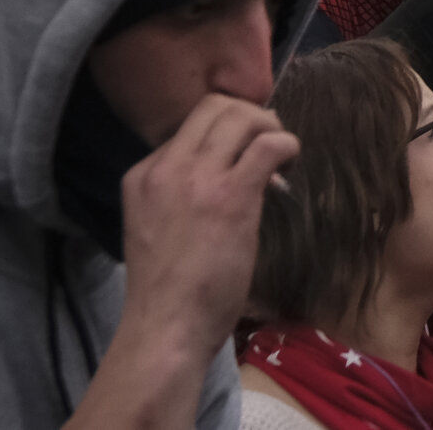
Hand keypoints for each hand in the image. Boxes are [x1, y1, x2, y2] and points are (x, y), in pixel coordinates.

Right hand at [116, 94, 298, 348]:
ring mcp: (196, 178)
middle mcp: (165, 168)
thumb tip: (232, 171)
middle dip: (248, 114)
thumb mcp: (156, 225)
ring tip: (282, 151)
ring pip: (240, 116)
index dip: (222, 134)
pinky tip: (291, 161)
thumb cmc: (165, 289)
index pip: (187, 128)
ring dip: (270, 126)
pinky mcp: (231, 194)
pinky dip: (287, 144)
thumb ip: (181, 194)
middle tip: (268, 139)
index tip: (241, 155)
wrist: (165, 326)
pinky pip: (267, 145)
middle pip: (213, 107)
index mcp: (141, 176)